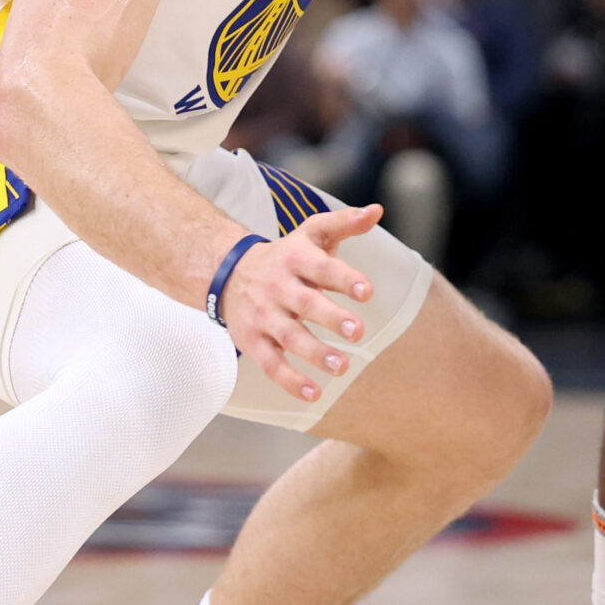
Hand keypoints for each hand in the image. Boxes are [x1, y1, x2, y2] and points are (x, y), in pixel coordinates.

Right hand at [218, 204, 381, 401]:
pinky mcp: (253, 341)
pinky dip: (290, 381)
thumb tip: (377, 210)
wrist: (227, 274)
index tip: (367, 291)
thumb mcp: (311, 234)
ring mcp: (265, 316)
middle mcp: (279, 287)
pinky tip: (314, 394)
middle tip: (358, 332)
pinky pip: (271, 364)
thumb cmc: (285, 256)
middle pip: (306, 304)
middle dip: (331, 318)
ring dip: (315, 354)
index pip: (321, 268)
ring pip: (289, 337)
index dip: (343, 279)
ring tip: (342, 367)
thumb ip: (344, 223)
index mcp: (296, 259)